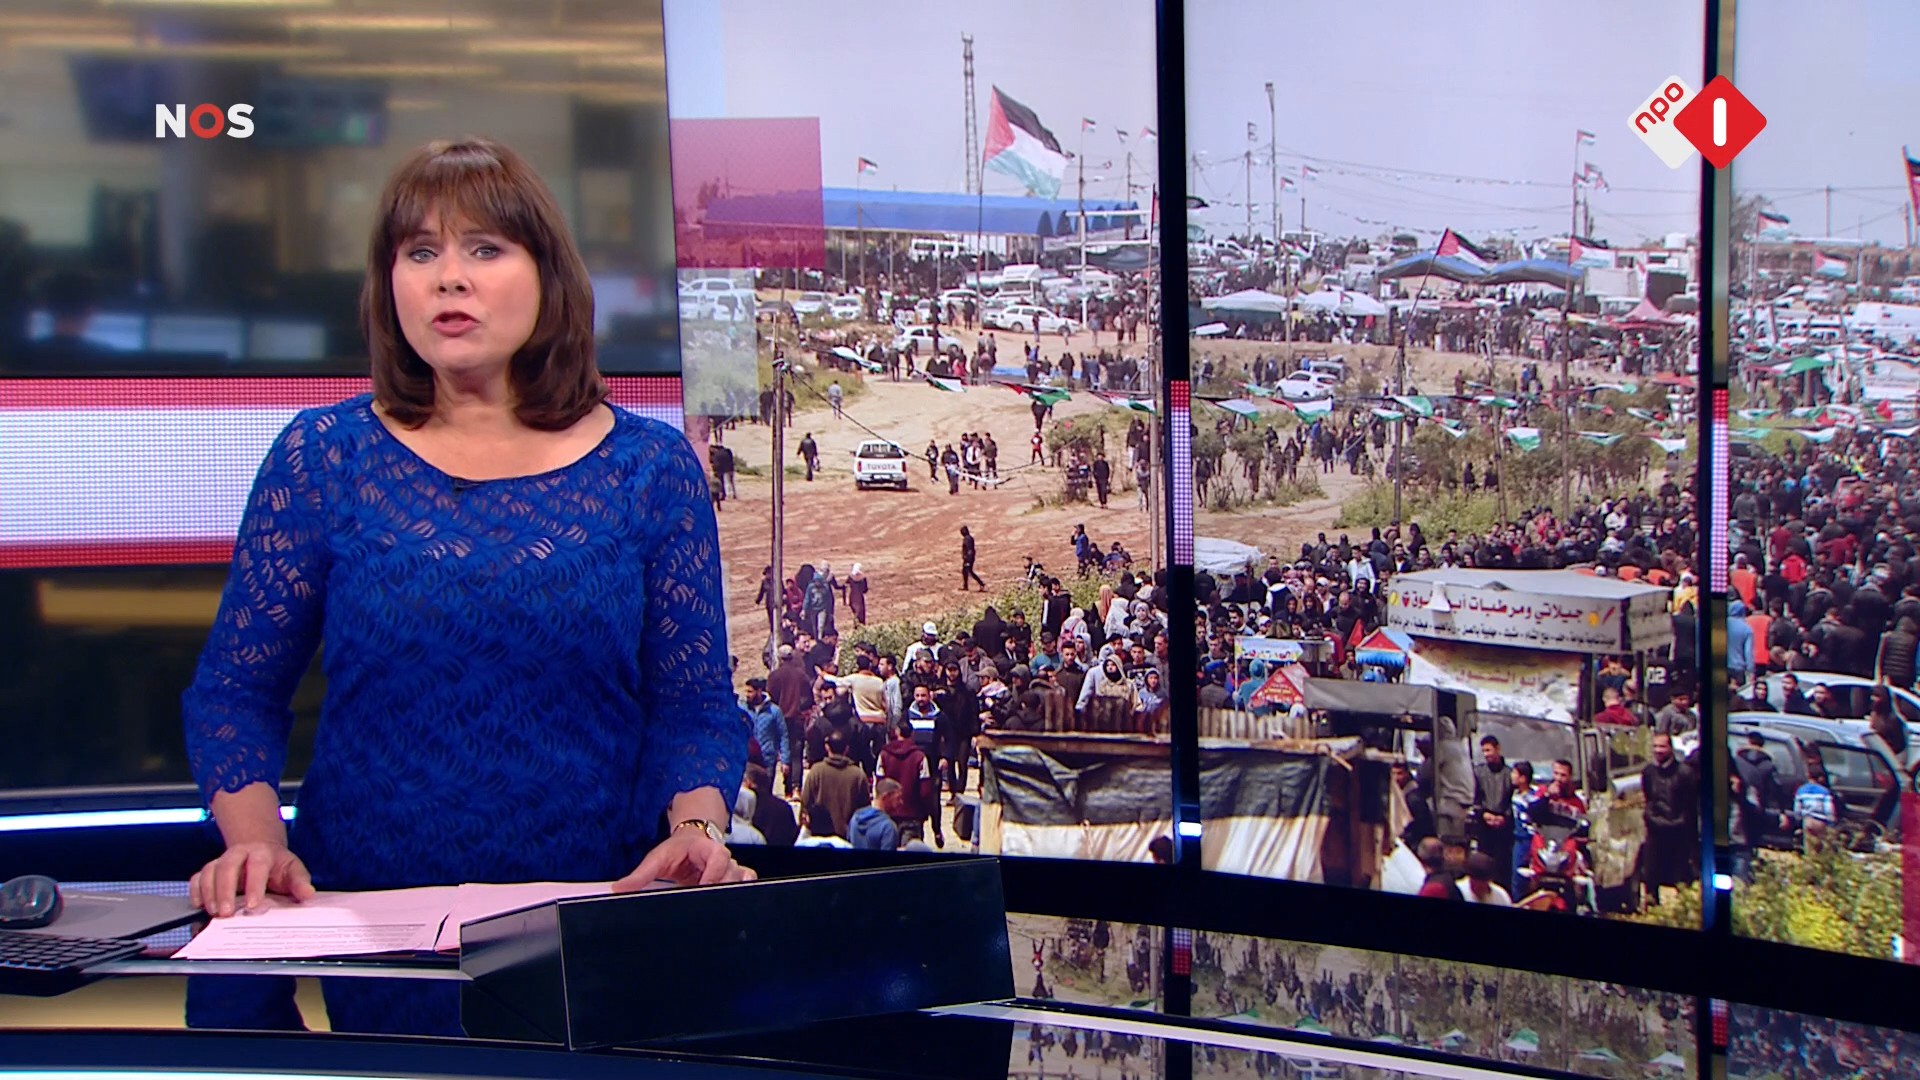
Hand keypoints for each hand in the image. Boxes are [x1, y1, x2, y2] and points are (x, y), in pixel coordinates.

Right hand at [189, 841, 314, 916]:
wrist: (261, 852)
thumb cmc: (277, 866)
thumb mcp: (293, 870)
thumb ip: (299, 882)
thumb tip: (307, 893)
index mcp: (262, 852)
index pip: (257, 866)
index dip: (254, 885)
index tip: (252, 905)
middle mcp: (239, 853)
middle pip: (227, 867)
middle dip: (225, 890)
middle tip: (225, 913)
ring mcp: (222, 860)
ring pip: (209, 872)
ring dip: (209, 893)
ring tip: (213, 913)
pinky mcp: (210, 870)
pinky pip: (197, 878)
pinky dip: (195, 891)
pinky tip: (198, 905)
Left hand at [613, 828, 756, 890]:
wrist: (689, 843)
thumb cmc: (676, 850)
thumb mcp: (657, 859)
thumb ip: (639, 876)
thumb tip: (618, 889)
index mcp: (706, 848)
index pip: (719, 857)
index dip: (713, 873)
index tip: (702, 886)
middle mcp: (722, 858)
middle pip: (733, 872)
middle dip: (720, 886)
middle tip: (704, 897)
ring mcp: (730, 868)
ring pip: (741, 879)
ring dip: (728, 890)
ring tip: (712, 902)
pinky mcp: (733, 877)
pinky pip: (747, 882)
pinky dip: (741, 891)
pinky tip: (728, 902)